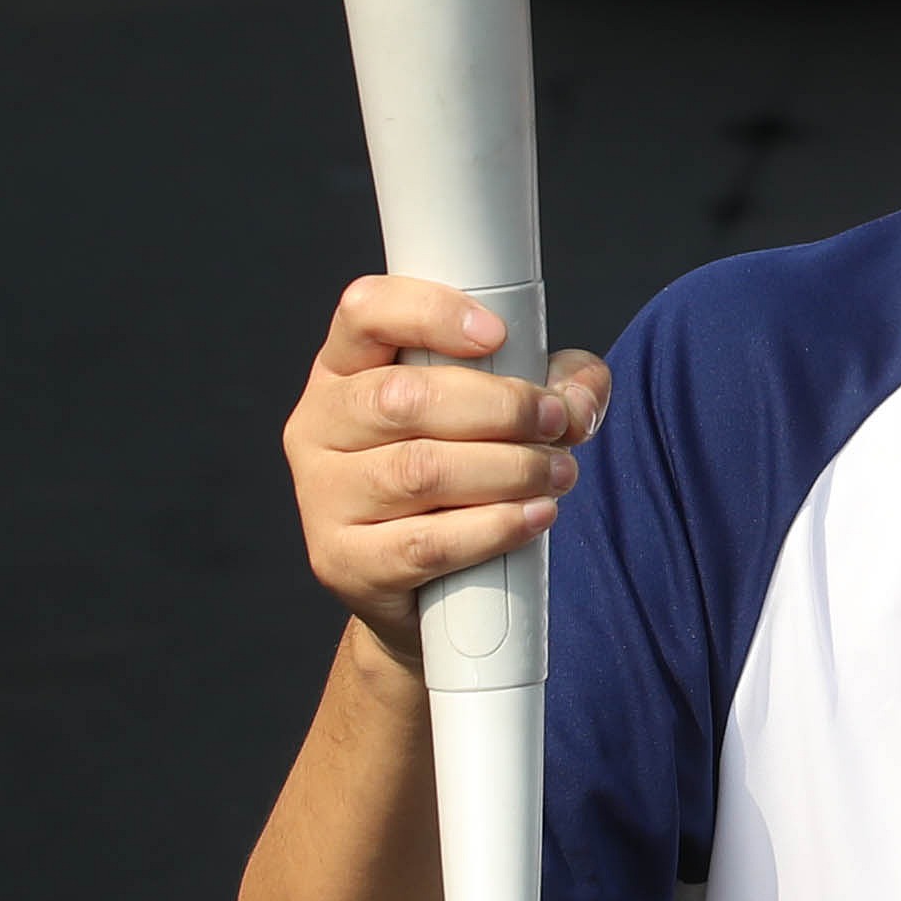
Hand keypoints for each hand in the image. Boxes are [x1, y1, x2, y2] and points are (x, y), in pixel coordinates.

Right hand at [285, 277, 606, 656]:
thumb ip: (554, 382)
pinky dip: (493, 528)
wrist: (421, 587)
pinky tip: (535, 516)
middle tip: (555, 422)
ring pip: (417, 471)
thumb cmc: (457, 475)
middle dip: (499, 407)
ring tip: (558, 473)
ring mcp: (323, 496)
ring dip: (507, 469)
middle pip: (402, 398)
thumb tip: (580, 400)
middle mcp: (319, 424)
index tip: (498, 334)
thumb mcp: (502, 410)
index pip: (365, 312)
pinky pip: (424, 543)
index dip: (431, 313)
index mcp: (345, 367)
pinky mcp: (344, 561)